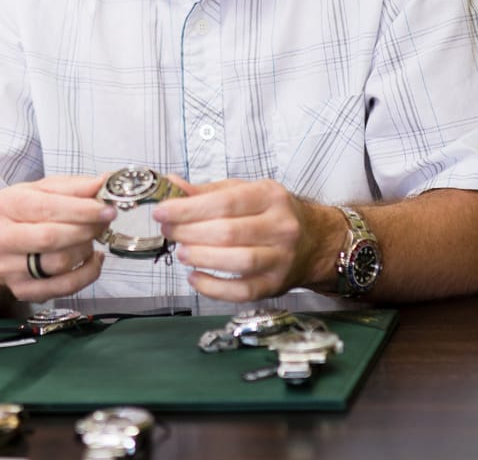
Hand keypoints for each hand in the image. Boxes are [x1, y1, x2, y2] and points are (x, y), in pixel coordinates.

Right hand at [0, 175, 116, 300]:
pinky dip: (87, 273)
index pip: (47, 208)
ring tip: (91, 239)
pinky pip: (64, 287)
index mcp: (5, 205)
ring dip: (85, 250)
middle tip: (104, 223)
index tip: (107, 209)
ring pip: (59, 263)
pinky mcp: (22, 290)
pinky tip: (91, 260)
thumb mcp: (44, 190)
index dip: (82, 210)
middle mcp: (0, 238)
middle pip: (51, 238)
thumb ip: (75, 186)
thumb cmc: (25, 212)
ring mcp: (8, 268)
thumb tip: (104, 182)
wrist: (1, 241)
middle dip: (86, 230)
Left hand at [153, 176, 339, 301]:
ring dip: (201, 258)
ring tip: (182, 253)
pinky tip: (195, 278)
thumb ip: (206, 191)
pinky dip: (214, 288)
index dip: (189, 209)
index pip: (225, 202)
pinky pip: (243, 292)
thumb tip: (171, 185)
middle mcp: (280, 226)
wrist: (314, 240)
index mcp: (270, 196)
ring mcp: (280, 258)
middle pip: (228, 232)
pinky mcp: (275, 285)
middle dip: (189, 232)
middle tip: (168, 231)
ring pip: (238, 262)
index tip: (163, 212)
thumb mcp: (244, 191)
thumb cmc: (271, 212)